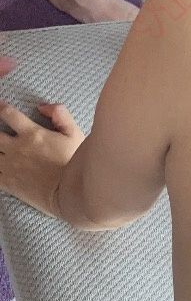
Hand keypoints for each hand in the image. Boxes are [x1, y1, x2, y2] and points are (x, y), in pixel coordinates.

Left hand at [0, 102, 85, 218]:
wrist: (68, 194)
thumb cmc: (74, 164)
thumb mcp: (74, 134)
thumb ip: (60, 115)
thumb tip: (42, 107)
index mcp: (32, 134)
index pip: (9, 114)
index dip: (1, 108)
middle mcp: (17, 148)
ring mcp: (10, 166)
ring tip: (0, 150)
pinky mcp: (8, 183)